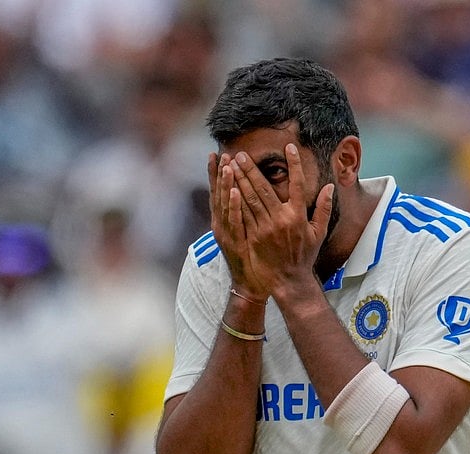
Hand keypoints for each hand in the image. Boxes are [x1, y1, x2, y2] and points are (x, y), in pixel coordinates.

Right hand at [208, 152, 268, 299]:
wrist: (251, 284)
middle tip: (220, 153)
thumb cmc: (252, 259)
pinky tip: (234, 192)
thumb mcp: (245, 233)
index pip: (219, 191)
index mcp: (225, 220)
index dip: (217, 173)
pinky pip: (234, 221)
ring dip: (225, 184)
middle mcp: (222, 224)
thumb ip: (246, 212)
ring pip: (224, 205)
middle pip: (218, 194)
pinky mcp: (234, 243)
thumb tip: (246, 194)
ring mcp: (227, 234)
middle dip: (218, 173)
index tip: (217, 154)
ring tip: (228, 165)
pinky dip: (232, 206)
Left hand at [227, 143, 333, 298]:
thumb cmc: (304, 256)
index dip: (294, 164)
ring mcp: (266, 228)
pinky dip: (236, 199)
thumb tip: (330, 187)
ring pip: (251, 199)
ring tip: (231, 165)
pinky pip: (243, 214)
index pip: (298, 184)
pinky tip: (229, 187)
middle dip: (252, 169)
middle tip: (242, 154)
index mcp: (299, 216)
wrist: (288, 280)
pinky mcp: (254, 236)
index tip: (289, 147)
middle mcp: (282, 219)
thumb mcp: (318, 233)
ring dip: (240, 180)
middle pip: (265, 188)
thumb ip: (323, 209)